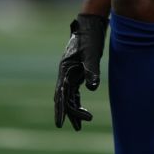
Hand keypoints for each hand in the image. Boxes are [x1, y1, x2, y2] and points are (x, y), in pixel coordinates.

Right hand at [54, 13, 107, 130]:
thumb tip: (92, 88)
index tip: (60, 124)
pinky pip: (74, 91)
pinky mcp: (76, 72)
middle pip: (63, 98)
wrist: (90, 25)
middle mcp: (65, 73)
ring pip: (69, 96)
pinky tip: (82, 110)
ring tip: (81, 125)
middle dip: (69, 114)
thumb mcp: (91, 54)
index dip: (61, 110)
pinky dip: (77, 101)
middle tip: (78, 128)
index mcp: (65, 70)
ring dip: (74, 110)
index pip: (61, 95)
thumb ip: (91, 71)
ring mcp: (70, 73)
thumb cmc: (90, 38)